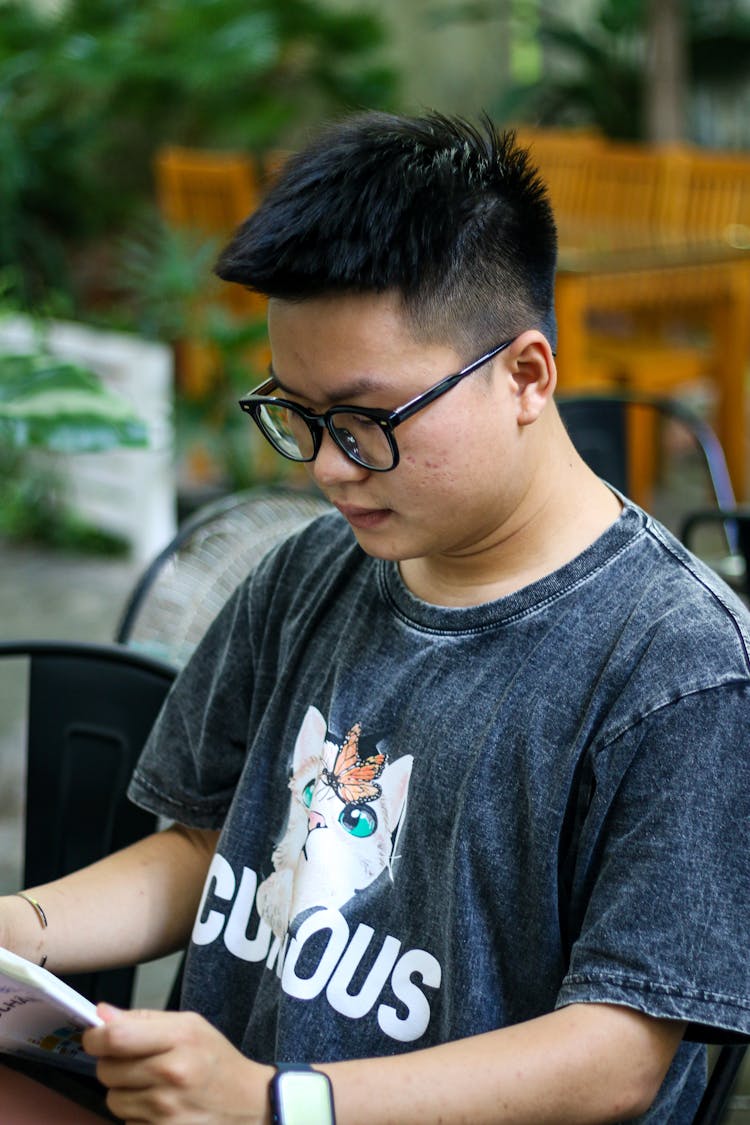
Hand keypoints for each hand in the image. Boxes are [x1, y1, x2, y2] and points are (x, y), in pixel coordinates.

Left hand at [83, 1004, 272, 1123]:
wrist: (248, 1103)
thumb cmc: (215, 1060)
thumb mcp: (189, 1025)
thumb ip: (143, 1019)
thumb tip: (101, 1015)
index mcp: (178, 1039)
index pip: (115, 1037)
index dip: (95, 1037)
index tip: (96, 1037)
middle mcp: (170, 1075)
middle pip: (107, 1070)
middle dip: (112, 1065)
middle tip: (135, 1062)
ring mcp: (165, 1111)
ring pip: (112, 1100)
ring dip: (124, 1092)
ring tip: (151, 1086)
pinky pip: (126, 1123)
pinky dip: (136, 1115)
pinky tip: (159, 1107)